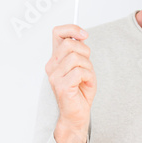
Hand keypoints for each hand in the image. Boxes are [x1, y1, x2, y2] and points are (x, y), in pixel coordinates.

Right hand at [45, 25, 96, 142]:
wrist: (77, 114)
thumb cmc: (80, 91)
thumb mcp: (83, 66)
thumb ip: (79, 52)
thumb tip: (80, 35)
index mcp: (56, 59)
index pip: (57, 33)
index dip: (72, 28)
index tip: (84, 34)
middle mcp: (52, 66)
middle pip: (70, 43)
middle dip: (85, 52)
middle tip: (87, 66)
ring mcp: (55, 76)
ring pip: (77, 58)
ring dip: (88, 67)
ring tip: (86, 78)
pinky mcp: (61, 86)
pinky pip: (80, 72)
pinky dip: (89, 77)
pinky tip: (86, 85)